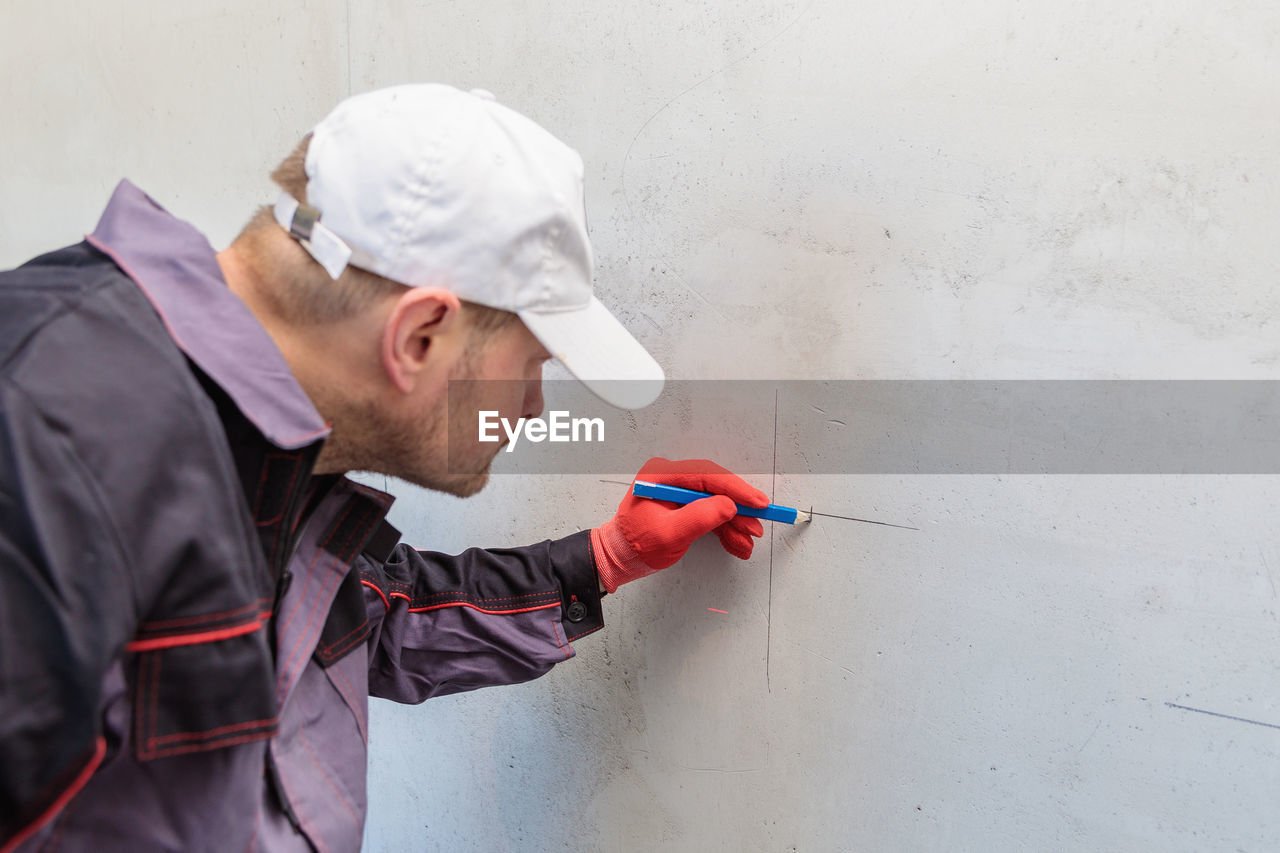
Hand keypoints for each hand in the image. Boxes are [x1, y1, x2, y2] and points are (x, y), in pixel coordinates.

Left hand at [591, 457, 768, 592]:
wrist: (619, 560)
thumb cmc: (635, 546)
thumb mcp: (669, 534)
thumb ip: (699, 517)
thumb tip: (729, 506)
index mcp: (662, 477)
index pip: (706, 476)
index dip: (735, 489)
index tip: (757, 502)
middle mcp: (672, 480)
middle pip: (716, 489)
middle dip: (738, 510)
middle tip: (756, 526)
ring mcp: (680, 494)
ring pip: (717, 503)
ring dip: (735, 523)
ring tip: (747, 542)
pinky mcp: (685, 508)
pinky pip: (711, 514)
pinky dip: (725, 529)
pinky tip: (737, 543)